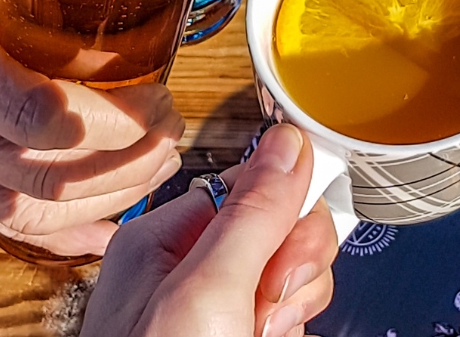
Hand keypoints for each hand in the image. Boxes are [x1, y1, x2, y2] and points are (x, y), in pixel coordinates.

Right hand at [0, 0, 183, 255]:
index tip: (153, 91)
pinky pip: (2, 219)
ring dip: (111, 194)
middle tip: (172, 121)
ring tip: (159, 161)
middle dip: (129, 157)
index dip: (103, 118)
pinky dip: (63, 231)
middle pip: (46, 172)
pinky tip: (106, 227)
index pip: (32, 114)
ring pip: (31, 210)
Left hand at [83, 124, 336, 336]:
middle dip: (293, 268)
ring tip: (263, 332)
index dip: (286, 209)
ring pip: (293, 277)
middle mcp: (186, 271)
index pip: (250, 186)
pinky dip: (292, 329)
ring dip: (295, 305)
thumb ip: (253, 214)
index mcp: (162, 239)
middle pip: (279, 230)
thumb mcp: (207, 290)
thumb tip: (289, 142)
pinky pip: (291, 314)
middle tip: (269, 302)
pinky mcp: (240, 334)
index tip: (297, 241)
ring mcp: (214, 310)